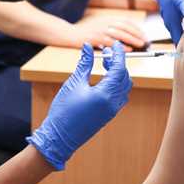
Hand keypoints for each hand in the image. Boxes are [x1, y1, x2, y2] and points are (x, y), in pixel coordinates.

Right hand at [28, 42, 131, 169]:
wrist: (59, 138)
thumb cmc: (64, 111)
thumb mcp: (74, 83)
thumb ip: (84, 64)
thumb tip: (88, 47)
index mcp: (106, 94)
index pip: (119, 69)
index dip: (118, 54)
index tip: (113, 44)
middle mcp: (113, 103)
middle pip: (124, 77)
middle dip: (118, 63)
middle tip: (106, 54)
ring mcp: (112, 111)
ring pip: (123, 87)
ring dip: (117, 74)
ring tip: (104, 66)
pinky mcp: (109, 115)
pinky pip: (119, 96)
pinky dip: (115, 84)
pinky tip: (102, 80)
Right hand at [70, 16, 146, 50]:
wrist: (68, 34)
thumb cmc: (84, 33)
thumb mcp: (98, 25)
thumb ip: (110, 28)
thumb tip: (127, 37)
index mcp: (106, 18)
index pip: (126, 21)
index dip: (136, 28)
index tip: (144, 35)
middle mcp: (104, 22)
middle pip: (125, 26)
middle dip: (137, 34)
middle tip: (145, 41)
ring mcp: (99, 29)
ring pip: (119, 33)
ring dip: (132, 39)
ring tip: (141, 44)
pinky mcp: (94, 38)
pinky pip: (110, 42)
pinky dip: (120, 46)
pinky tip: (128, 49)